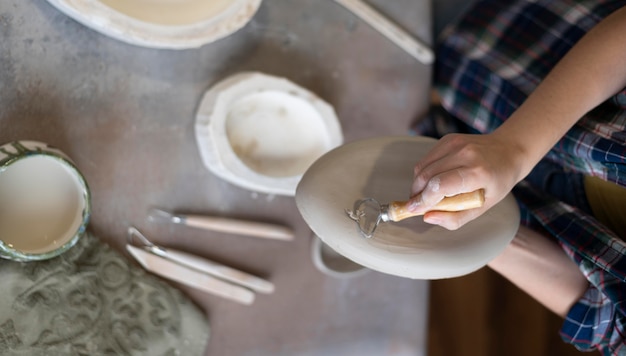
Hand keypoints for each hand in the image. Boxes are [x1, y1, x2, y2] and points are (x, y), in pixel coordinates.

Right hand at [408, 132, 523, 229]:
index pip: (440, 185)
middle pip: (426, 175)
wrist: (509, 151)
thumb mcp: (483, 207)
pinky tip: (432, 180)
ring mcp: (456, 143)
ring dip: (417, 183)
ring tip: (424, 194)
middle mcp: (465, 154)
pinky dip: (423, 172)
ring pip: (422, 166)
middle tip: (417, 205)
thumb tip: (428, 217)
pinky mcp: (449, 139)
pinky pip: (426, 158)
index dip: (424, 199)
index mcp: (478, 172)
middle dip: (416, 193)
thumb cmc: (497, 183)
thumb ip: (455, 217)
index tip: (413, 210)